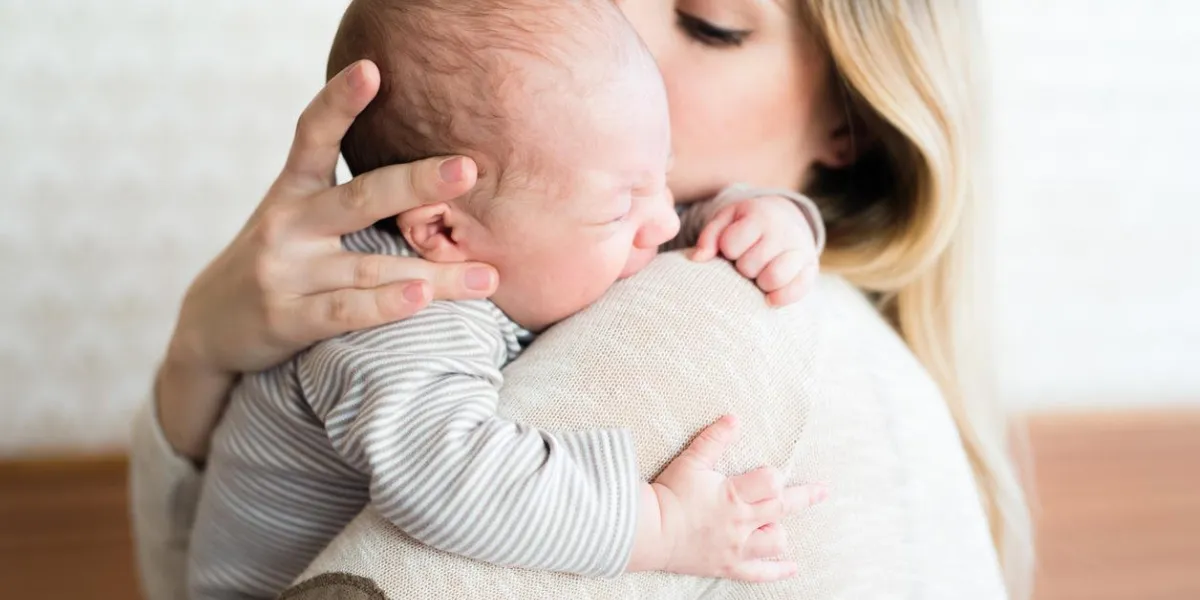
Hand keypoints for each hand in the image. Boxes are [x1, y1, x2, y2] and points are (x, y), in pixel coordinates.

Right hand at [157, 60, 497, 459]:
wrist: (210, 329)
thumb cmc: (278, 265)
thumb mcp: (296, 218)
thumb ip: (346, 198)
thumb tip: (432, 176)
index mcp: (292, 191)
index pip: (313, 136)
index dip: (340, 101)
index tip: (372, 69)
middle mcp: (286, 224)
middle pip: (360, 198)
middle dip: (416, 183)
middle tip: (467, 169)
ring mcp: (285, 272)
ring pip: (371, 266)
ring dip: (434, 273)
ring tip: (486, 276)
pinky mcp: (286, 319)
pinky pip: (345, 310)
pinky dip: (385, 305)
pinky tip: (420, 298)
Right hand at [628, 416, 827, 581]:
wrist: (648, 531)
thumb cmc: (669, 494)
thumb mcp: (690, 461)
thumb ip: (714, 439)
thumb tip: (734, 418)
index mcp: (734, 495)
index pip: (771, 481)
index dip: (773, 475)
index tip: (767, 473)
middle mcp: (741, 523)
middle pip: (783, 508)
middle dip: (805, 496)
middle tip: (822, 490)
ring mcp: (736, 548)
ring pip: (775, 541)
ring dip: (780, 531)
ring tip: (778, 523)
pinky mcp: (728, 566)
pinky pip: (760, 573)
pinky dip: (778, 570)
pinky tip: (792, 567)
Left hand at [691, 196, 819, 306]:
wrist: (787, 218)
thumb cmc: (748, 224)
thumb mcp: (727, 220)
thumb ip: (709, 236)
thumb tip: (697, 259)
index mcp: (760, 216)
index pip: (731, 245)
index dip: (728, 251)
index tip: (733, 248)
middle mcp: (783, 231)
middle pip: (749, 266)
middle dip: (743, 268)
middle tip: (748, 262)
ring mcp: (800, 250)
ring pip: (773, 278)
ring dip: (760, 283)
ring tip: (759, 276)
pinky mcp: (811, 268)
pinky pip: (797, 290)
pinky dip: (781, 298)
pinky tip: (769, 298)